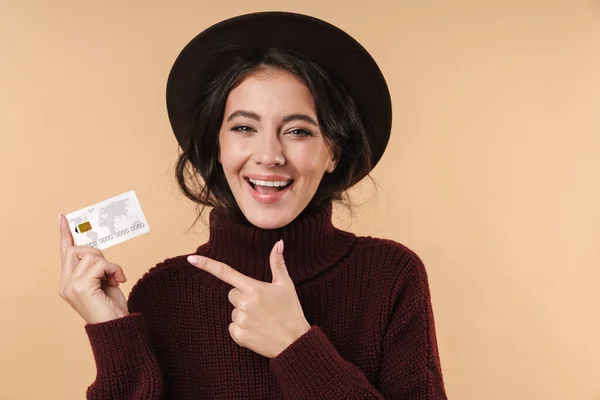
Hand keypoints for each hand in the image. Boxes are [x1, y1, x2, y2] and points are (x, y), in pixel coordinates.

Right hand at [58, 214, 128, 323]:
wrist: (118, 328)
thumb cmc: (113, 307)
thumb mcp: (103, 282)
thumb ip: (95, 267)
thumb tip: (94, 251)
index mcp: (68, 282)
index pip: (65, 253)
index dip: (65, 234)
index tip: (62, 217)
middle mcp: (65, 284)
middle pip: (77, 250)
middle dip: (97, 254)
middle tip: (110, 271)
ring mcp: (70, 286)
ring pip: (91, 255)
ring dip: (108, 264)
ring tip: (114, 279)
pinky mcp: (80, 287)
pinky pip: (100, 263)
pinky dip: (113, 269)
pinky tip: (118, 281)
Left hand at [187, 240, 310, 358]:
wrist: (295, 342)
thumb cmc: (291, 311)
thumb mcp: (286, 285)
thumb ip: (277, 264)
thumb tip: (278, 243)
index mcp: (254, 289)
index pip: (226, 273)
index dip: (207, 265)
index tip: (191, 259)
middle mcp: (244, 304)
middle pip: (232, 294)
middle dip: (243, 297)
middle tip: (262, 305)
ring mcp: (241, 320)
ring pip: (233, 311)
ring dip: (244, 314)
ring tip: (263, 320)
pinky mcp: (239, 336)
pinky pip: (232, 327)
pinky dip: (242, 329)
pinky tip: (257, 330)